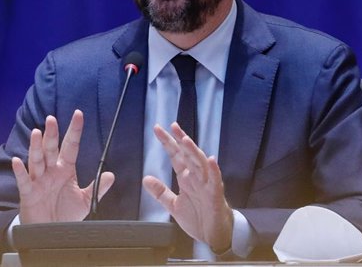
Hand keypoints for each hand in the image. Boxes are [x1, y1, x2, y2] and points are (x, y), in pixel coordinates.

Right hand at [11, 109, 114, 222]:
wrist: (51, 233)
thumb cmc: (64, 214)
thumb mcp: (84, 200)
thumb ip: (98, 187)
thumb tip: (111, 175)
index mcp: (65, 169)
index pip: (71, 146)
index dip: (74, 131)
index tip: (79, 115)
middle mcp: (51, 171)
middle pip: (51, 149)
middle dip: (52, 134)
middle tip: (52, 119)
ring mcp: (39, 181)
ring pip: (37, 160)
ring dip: (36, 147)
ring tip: (37, 133)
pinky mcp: (28, 193)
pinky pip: (24, 181)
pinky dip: (19, 171)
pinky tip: (18, 160)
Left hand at [142, 122, 232, 252]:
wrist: (212, 235)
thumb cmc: (198, 217)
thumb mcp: (173, 205)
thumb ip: (160, 192)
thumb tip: (146, 178)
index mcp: (186, 177)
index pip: (176, 155)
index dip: (167, 142)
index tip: (158, 129)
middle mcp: (196, 177)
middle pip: (187, 154)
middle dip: (180, 140)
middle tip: (172, 126)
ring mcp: (206, 184)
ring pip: (200, 163)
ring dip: (193, 151)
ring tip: (185, 139)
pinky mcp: (215, 194)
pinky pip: (215, 180)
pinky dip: (213, 170)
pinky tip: (210, 160)